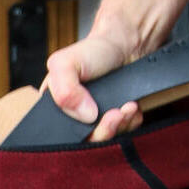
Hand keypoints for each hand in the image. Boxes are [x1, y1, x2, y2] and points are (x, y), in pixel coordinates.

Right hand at [44, 14, 143, 142]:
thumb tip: (86, 116)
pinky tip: (132, 107)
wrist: (125, 45)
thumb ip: (63, 90)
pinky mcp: (118, 121)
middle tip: (116, 113)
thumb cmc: (93, 51)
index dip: (76, 135)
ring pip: (107, 141)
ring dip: (121, 126)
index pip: (58, 136)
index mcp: (56, 107)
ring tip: (127, 106)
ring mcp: (97, 121)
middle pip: (86, 143)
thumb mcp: (64, 62)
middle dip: (104, 131)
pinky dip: (131, 123)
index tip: (93, 118)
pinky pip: (124, 134)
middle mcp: (75, 117)